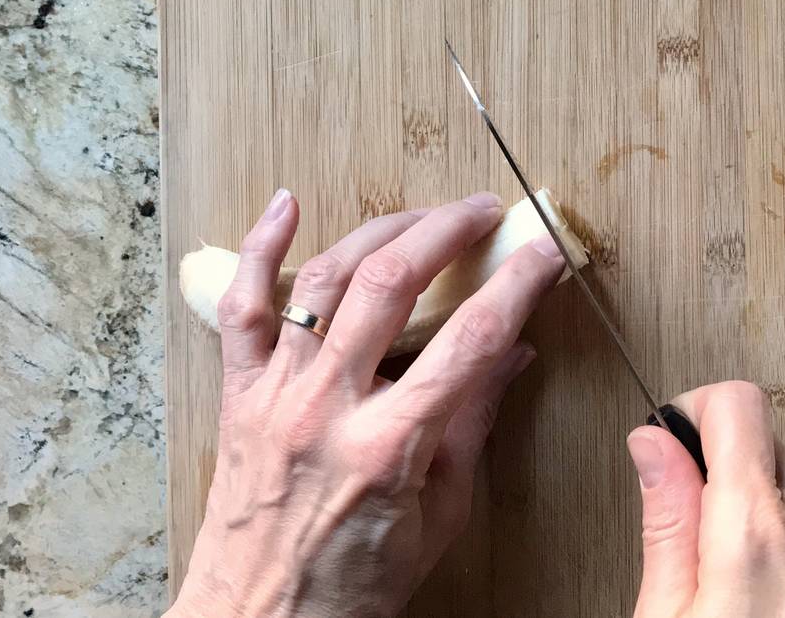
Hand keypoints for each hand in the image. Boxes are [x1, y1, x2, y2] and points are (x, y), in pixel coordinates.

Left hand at [169, 188, 564, 617]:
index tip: (544, 252)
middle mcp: (328, 407)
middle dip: (448, 231)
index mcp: (389, 447)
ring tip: (425, 212)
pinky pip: (243, 306)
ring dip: (382, 229)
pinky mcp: (240, 392)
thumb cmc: (352, 584)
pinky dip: (262, 247)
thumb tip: (516, 352)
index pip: (471, 341)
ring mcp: (277, 392)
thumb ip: (474, 423)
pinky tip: (287, 204)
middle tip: (484, 212)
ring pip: (327, 278)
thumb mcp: (440, 516)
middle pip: (392, 283)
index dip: (517, 284)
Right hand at [627, 382, 784, 616]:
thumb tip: (655, 443)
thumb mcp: (667, 617)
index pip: (738, 403)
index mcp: (756, 535)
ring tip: (731, 583)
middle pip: (764, 448)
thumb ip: (666, 520)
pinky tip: (768, 600)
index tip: (677, 436)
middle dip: (723, 474)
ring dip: (759, 516)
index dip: (697, 409)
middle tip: (694, 532)